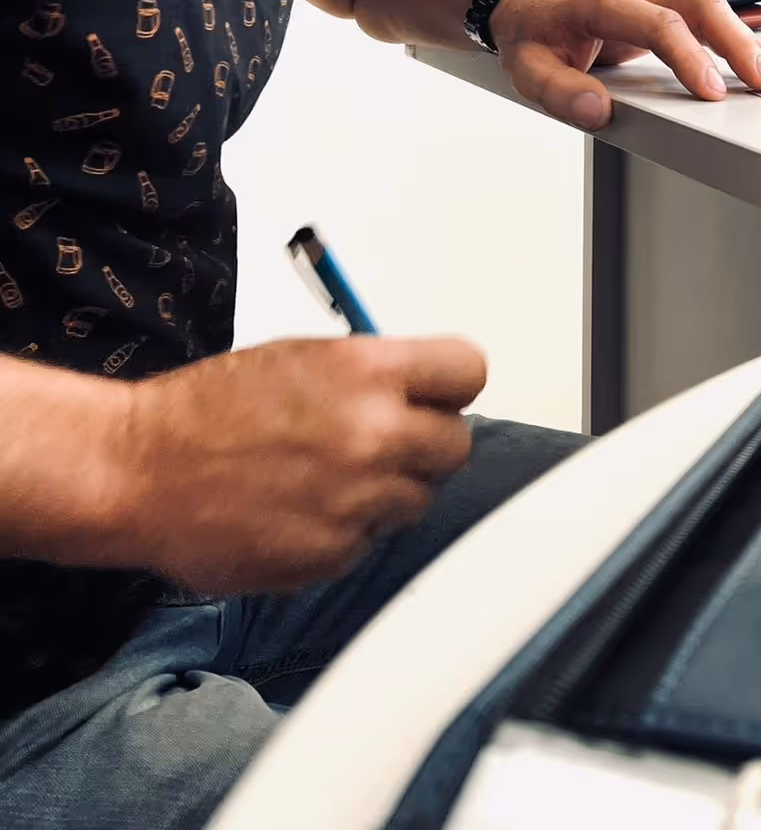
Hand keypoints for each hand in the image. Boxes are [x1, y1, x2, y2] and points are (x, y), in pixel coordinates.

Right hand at [112, 335, 484, 591]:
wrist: (139, 471)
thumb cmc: (209, 409)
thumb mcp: (303, 358)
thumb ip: (373, 374)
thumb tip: (419, 393)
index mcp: (368, 371)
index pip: (467, 371)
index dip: (449, 385)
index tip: (435, 394)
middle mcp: (373, 434)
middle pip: (455, 445)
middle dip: (426, 443)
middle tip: (386, 441)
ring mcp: (356, 501)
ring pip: (417, 500)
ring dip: (388, 492)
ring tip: (330, 478)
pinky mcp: (331, 556)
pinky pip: (368, 543)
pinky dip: (345, 532)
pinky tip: (300, 512)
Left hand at [490, 0, 760, 128]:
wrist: (525, 1)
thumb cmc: (531, 34)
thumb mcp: (528, 69)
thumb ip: (561, 92)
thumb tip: (598, 112)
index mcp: (603, 2)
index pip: (659, 25)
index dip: (690, 58)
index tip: (711, 92)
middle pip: (700, 5)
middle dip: (737, 44)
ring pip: (712, 5)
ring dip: (746, 40)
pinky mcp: (665, 3)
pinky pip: (709, 13)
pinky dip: (737, 36)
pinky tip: (758, 60)